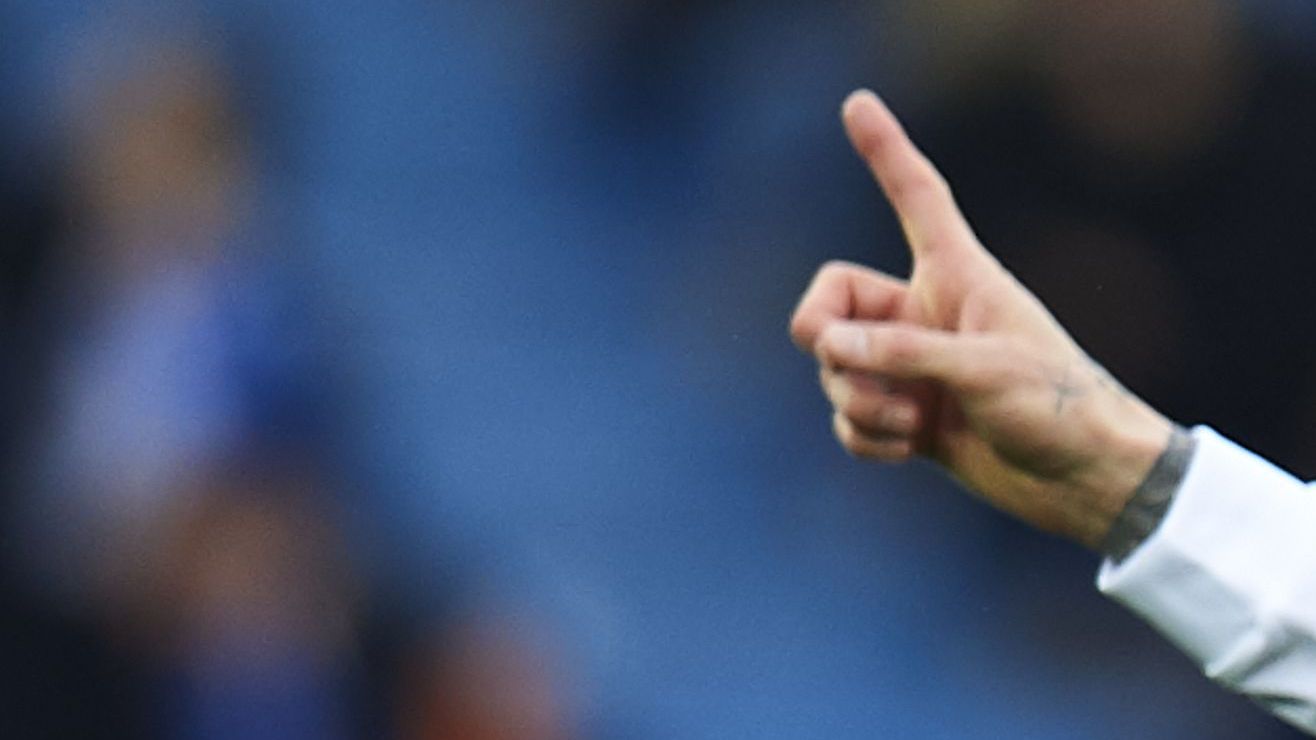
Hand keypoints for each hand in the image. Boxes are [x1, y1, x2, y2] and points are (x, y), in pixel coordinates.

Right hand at [790, 90, 1172, 548]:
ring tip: (914, 421)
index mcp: (956, 276)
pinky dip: (867, 437)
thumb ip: (903, 353)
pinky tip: (910, 448)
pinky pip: (849, 421)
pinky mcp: (906, 419)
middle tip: (840, 356)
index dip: (886, 151)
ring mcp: (911, 370)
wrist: (1083, 481)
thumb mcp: (985, 370)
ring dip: (861, 401)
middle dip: (822, 335)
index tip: (857, 104)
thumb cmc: (1056, 406)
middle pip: (830, 303)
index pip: (916, 198)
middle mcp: (924, 316)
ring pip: (836, 372)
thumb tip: (826, 346)